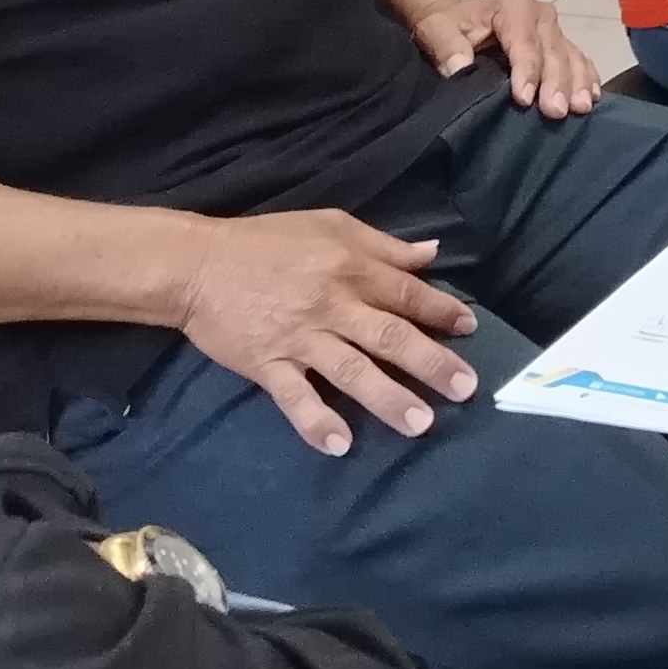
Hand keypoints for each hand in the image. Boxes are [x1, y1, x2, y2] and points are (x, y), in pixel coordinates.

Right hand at [172, 208, 479, 457]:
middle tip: (465, 389)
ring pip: (351, 370)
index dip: (441, 311)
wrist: (196, 264)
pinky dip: (316, 420)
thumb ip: (383, 245)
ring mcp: (299, 337)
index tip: (470, 329)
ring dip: (387, 398)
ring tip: (419, 424)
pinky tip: (340, 443)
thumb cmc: (267, 240)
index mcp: (350, 268)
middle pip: (390, 336)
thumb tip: (431, 254)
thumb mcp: (331, 224)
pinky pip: (295, 396)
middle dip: (431, 363)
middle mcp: (331, 305)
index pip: (406, 293)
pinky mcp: (266, 363)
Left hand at [411, 0, 596, 114]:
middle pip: (553, 51)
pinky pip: (581, 61)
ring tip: (580, 109)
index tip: (523, 100)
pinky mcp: (563, 45)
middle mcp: (541, 15)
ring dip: (577, 84)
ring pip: (572, 57)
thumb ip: (446, 44)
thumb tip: (459, 67)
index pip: (524, 41)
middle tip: (556, 112)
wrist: (459, 20)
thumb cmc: (450, 26)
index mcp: (514, 6)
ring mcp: (555, 30)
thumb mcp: (436, 28)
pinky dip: (587, 80)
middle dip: (556, 83)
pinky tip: (592, 99)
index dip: (526, 70)